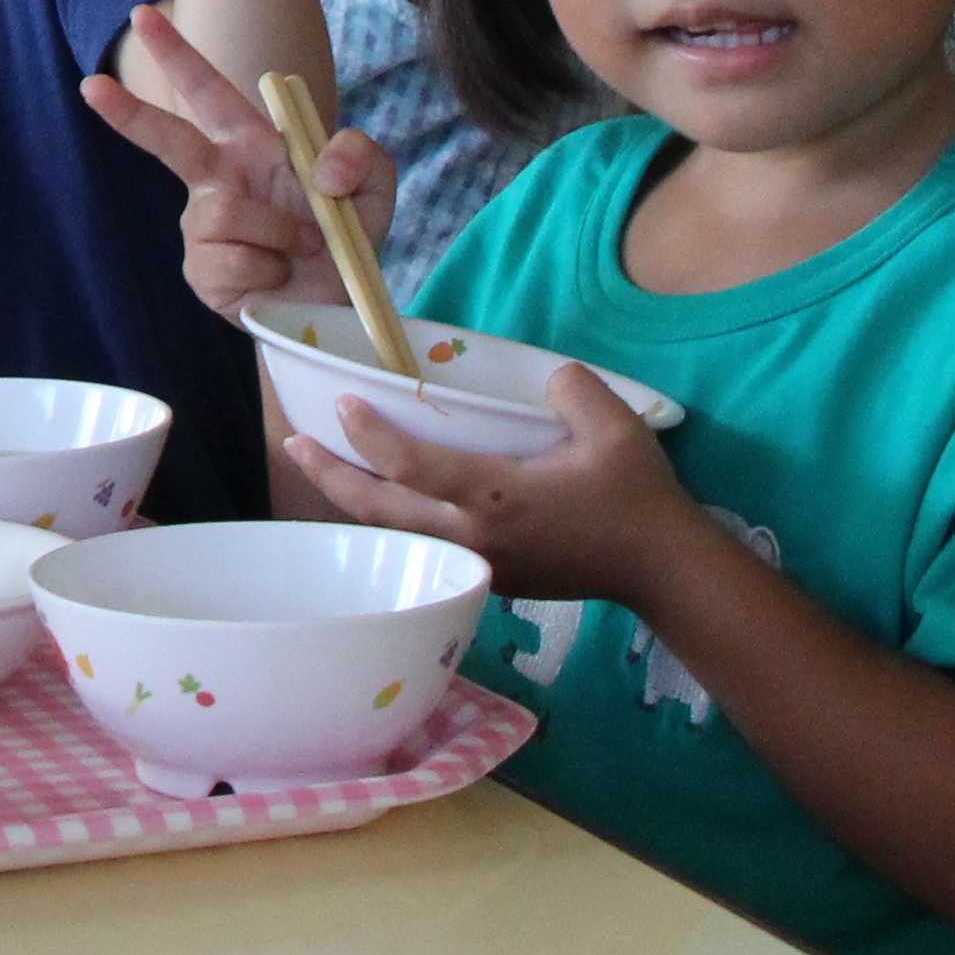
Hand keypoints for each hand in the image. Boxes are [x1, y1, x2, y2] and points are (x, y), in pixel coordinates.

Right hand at [79, 2, 382, 315]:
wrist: (338, 303)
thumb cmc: (345, 235)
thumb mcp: (373, 189)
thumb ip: (361, 157)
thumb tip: (321, 167)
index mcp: (250, 144)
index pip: (208, 92)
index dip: (177, 55)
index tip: (143, 17)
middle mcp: (218, 179)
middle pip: (168, 139)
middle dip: (129, 112)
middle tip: (91, 85)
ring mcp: (203, 226)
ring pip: (223, 213)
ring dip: (275, 232)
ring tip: (299, 247)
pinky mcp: (201, 271)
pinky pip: (229, 260)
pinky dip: (267, 269)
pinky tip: (276, 276)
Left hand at [291, 369, 693, 607]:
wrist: (659, 569)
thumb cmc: (636, 497)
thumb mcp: (615, 426)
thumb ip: (572, 388)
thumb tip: (545, 377)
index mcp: (496, 497)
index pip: (411, 466)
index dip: (370, 435)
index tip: (343, 404)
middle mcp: (476, 536)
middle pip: (381, 511)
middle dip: (332, 477)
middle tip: (294, 444)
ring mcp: (480, 563)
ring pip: (397, 535)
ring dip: (355, 503)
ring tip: (324, 470)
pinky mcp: (491, 577)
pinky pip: (423, 548)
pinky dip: (392, 523)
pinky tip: (382, 501)